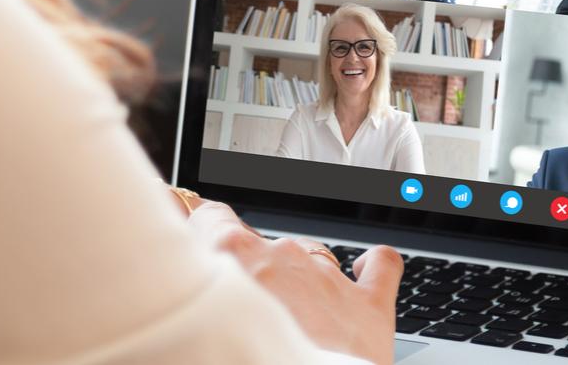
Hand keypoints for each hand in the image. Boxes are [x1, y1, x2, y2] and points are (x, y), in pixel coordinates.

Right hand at [187, 200, 402, 364]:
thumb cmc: (240, 362)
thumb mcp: (198, 322)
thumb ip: (193, 290)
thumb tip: (187, 288)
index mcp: (232, 253)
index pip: (209, 216)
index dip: (203, 229)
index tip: (197, 243)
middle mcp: (281, 253)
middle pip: (260, 247)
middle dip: (253, 275)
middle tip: (246, 314)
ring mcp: (327, 275)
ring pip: (310, 258)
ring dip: (299, 283)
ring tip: (292, 326)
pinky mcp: (368, 301)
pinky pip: (379, 265)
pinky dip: (371, 266)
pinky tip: (362, 273)